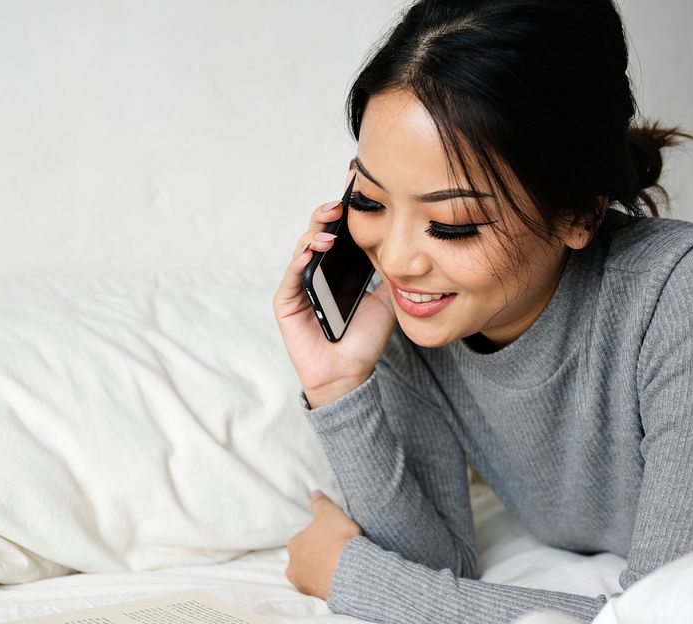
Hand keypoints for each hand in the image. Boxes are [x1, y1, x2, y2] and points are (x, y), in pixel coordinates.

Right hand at [272, 165, 396, 407]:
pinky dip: (301, 258)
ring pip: (303, 246)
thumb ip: (390, 271)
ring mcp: (299, 284)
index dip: (346, 205)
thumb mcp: (388, 298)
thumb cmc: (364, 339)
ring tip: (333, 220)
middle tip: (345, 196)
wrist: (350, 374)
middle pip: (320, 231)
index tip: (358, 180)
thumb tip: (406, 242)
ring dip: (317, 230)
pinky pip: (292, 275)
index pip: (340, 229)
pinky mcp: (286, 302)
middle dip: (331, 210)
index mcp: (338, 266)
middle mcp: (316, 270)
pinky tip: (314, 248)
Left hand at [285, 490, 363, 599]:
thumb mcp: (330, 513)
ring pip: (313, 574)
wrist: (351, 570)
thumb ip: (320, 503)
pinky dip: (331, 583)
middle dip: (318, 556)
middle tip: (338, 552)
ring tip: (342, 566)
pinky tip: (343, 578)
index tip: (333, 537)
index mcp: (294, 545)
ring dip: (324, 571)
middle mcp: (294, 567)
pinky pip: (323, 588)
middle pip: (306, 558)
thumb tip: (314, 493)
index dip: (319, 537)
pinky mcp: (317, 598)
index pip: (304, 539)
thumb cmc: (338, 538)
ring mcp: (305, 585)